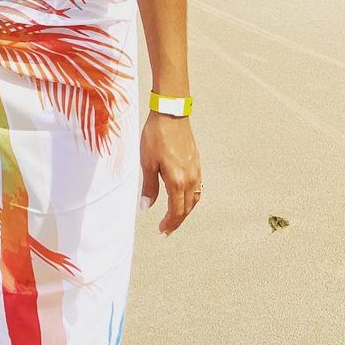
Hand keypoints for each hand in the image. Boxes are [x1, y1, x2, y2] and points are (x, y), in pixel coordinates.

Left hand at [140, 111, 201, 234]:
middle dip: (177, 221)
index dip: (169, 223)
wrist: (171, 114)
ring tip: (175, 217)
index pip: (176, 210)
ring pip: (194, 199)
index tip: (162, 230)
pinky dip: (191, 198)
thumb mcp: (147, 162)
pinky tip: (184, 197)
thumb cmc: (156, 136)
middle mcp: (190, 178)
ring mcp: (196, 170)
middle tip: (167, 229)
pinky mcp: (197, 163)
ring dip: (185, 211)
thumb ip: (149, 187)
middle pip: (187, 208)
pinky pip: (198, 187)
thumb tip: (146, 207)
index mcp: (177, 180)